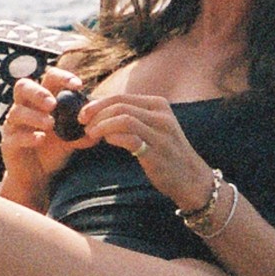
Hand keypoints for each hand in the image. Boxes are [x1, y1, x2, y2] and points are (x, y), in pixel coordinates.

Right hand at [0, 64, 91, 193]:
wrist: (37, 176)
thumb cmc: (53, 150)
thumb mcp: (71, 139)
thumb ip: (83, 131)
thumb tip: (101, 125)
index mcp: (41, 100)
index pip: (48, 79)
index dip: (62, 77)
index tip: (78, 85)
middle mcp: (24, 107)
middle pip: (23, 86)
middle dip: (38, 93)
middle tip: (53, 104)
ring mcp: (14, 125)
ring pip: (17, 112)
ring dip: (35, 116)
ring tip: (50, 125)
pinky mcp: (8, 143)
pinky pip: (14, 136)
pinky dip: (28, 136)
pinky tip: (40, 139)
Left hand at [77, 93, 216, 212]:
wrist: (191, 178)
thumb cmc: (166, 153)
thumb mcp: (153, 127)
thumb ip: (132, 117)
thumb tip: (100, 112)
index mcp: (159, 105)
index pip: (122, 97)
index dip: (98, 104)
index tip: (83, 114)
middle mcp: (161, 116)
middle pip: (120, 106)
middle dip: (96, 114)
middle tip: (84, 125)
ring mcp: (161, 134)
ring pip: (124, 119)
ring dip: (102, 126)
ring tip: (91, 135)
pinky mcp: (157, 152)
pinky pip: (130, 139)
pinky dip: (114, 137)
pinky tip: (108, 142)